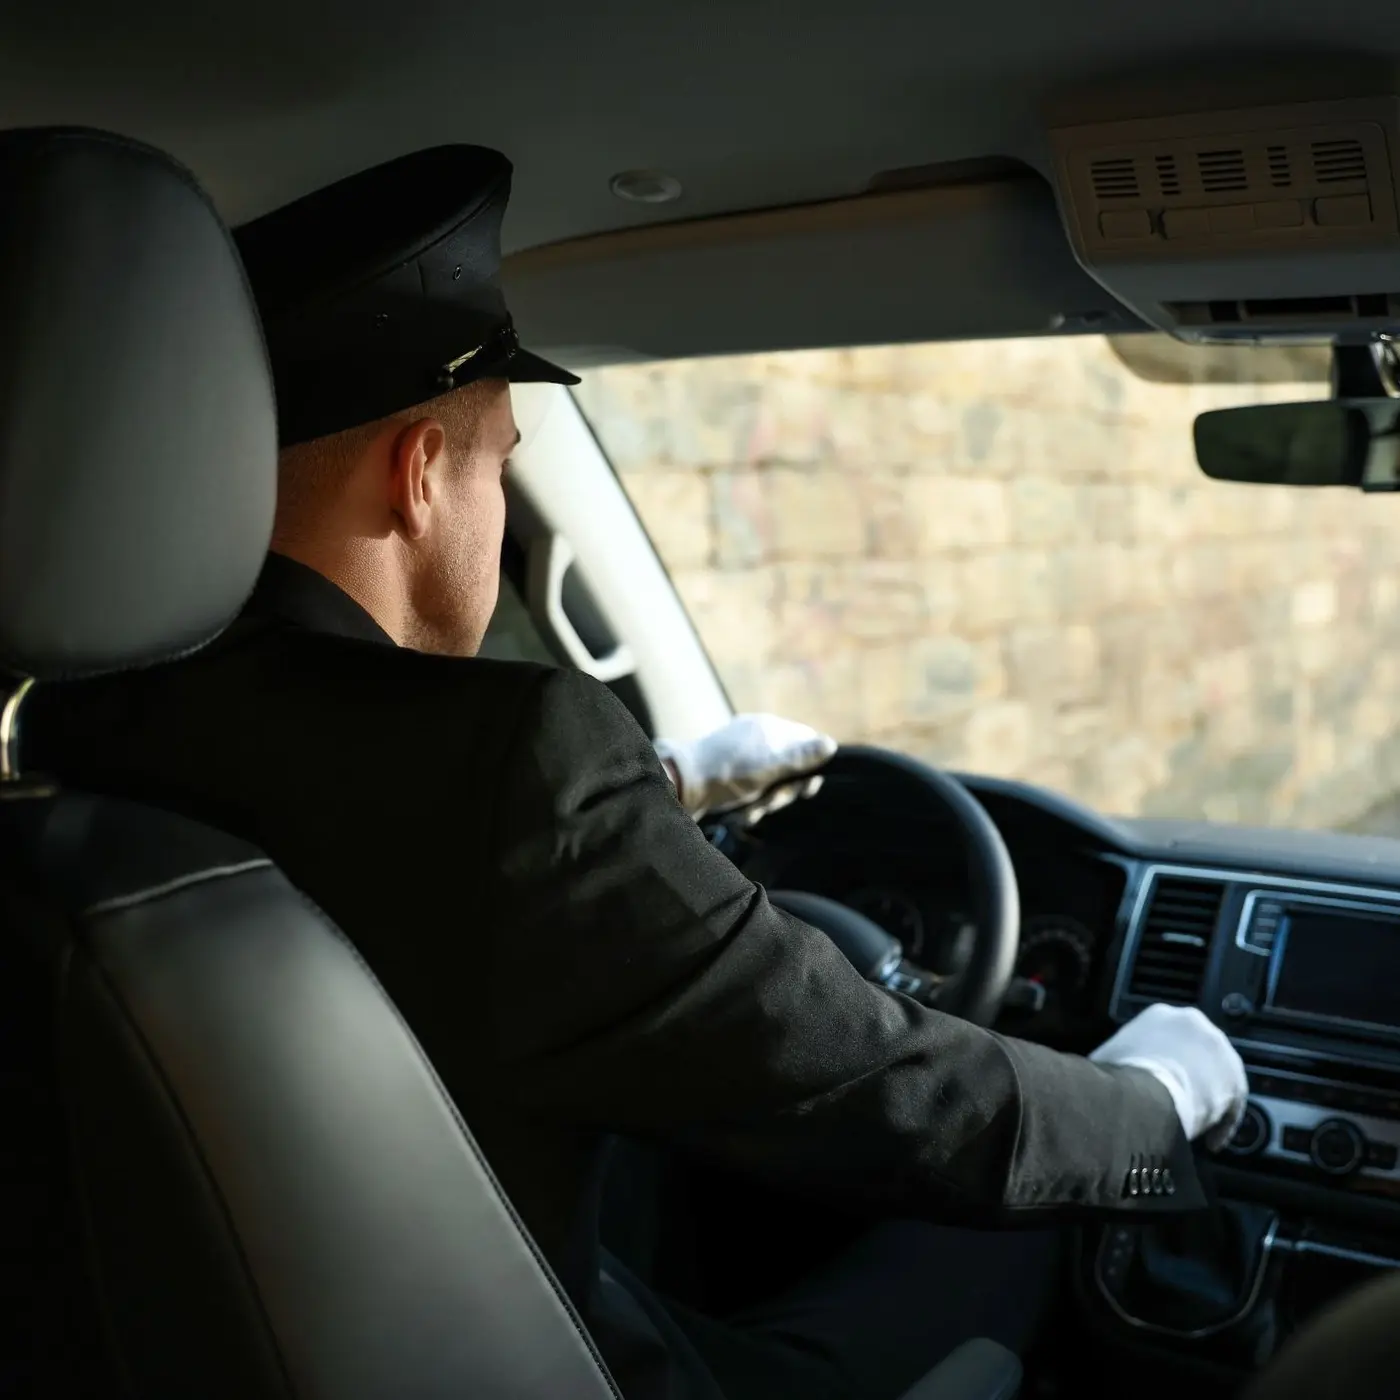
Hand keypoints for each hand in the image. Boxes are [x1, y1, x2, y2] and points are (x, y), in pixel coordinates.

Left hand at [654, 714, 837, 819]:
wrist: (679, 787)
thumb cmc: (727, 773)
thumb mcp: (769, 766)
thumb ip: (800, 756)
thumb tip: (831, 744)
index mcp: (768, 728)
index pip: (806, 742)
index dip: (809, 768)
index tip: (805, 787)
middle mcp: (756, 739)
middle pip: (789, 768)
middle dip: (782, 791)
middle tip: (769, 800)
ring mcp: (741, 757)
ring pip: (771, 784)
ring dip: (764, 802)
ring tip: (750, 809)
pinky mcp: (728, 776)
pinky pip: (752, 791)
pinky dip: (750, 804)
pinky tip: (741, 813)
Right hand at [1089, 1004, 1248, 1150]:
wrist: (1147, 1093)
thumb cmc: (1119, 1075)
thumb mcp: (1107, 1061)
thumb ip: (1114, 1062)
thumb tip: (1103, 1076)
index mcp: (1159, 1014)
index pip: (1166, 1039)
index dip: (1161, 1064)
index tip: (1156, 1086)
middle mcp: (1192, 1022)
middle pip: (1194, 1053)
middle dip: (1188, 1078)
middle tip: (1175, 1103)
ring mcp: (1218, 1048)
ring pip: (1216, 1076)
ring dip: (1205, 1099)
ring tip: (1192, 1124)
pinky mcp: (1236, 1077)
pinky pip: (1232, 1103)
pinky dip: (1222, 1124)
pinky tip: (1208, 1142)